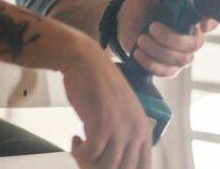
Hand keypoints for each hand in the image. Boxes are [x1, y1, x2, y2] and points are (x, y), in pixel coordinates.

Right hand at [62, 41, 151, 167]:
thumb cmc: (99, 86)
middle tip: (86, 158)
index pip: (142, 168)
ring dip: (87, 161)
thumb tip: (115, 163)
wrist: (86, 62)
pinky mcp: (102, 126)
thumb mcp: (121, 114)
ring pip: (105, 166)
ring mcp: (121, 129)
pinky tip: (74, 140)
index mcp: (145, 130)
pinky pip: (89, 155)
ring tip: (80, 148)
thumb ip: (125, 136)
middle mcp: (137, 132)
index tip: (101, 164)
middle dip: (99, 168)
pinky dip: (78, 153)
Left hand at [117, 0, 216, 77]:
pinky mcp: (169, 66)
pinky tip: (138, 52)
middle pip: (194, 44)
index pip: (212, 20)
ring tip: (141, 39)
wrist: (125, 21)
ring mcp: (181, 52)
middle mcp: (191, 34)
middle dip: (172, 39)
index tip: (200, 25)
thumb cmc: (142, 3)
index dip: (211, 24)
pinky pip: (167, 72)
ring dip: (158, 51)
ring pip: (181, 59)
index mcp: (190, 15)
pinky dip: (151, 63)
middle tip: (152, 27)